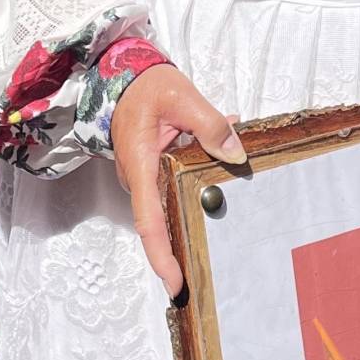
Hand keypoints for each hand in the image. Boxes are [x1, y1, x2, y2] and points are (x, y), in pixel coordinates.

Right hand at [110, 64, 244, 298]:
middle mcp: (139, 178)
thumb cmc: (146, 85)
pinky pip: (176, 186)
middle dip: (184, 249)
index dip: (162, 257)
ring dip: (197, 213)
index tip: (176, 285)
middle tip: (211, 275)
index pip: (149, 222)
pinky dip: (198, 185)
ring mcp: (144, 177)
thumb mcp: (183, 97)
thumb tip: (236, 155)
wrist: (123, 75)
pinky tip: (225, 165)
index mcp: (140, 165)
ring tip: (228, 230)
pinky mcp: (153, 170)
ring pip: (171, 206)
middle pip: (160, 224)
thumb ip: (210, 126)